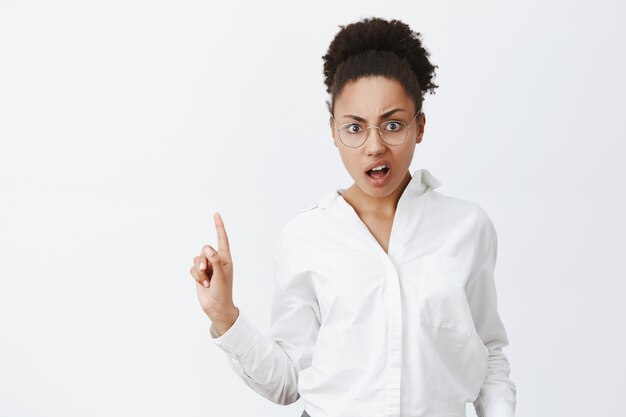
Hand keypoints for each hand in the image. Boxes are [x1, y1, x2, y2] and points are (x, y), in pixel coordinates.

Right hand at [189, 212, 237, 330]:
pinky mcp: (199, 274)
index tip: (216, 214)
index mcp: (225, 259)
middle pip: (204, 250)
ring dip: (199, 271)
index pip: (222, 239)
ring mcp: (207, 268)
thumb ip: (215, 260)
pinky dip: (196, 276)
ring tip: (206, 281)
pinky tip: (203, 284)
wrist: (216, 307)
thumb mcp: (221, 275)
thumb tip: (208, 248)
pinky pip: (192, 268)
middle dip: (203, 260)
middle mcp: (216, 261)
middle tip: (207, 270)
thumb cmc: (223, 292)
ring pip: (196, 259)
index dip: (219, 226)